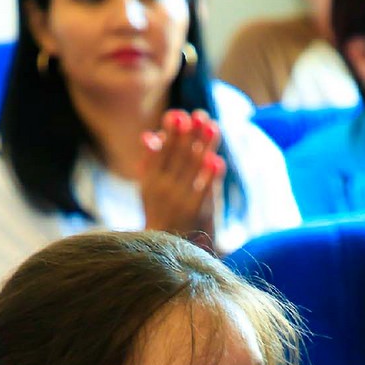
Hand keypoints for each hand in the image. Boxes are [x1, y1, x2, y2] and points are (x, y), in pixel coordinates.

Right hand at [139, 108, 224, 248]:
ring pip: (194, 168)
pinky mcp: (196, 213)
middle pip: (179, 156)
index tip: (180, 115)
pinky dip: (210, 175)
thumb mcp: (148, 188)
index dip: (171, 133)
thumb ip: (150, 161)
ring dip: (204, 146)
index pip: (161, 152)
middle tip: (201, 115)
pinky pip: (204, 190)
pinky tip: (217, 160)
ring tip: (214, 127)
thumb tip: (149, 135)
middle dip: (190, 134)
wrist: (165, 249)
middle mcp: (163, 190)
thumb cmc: (158, 212)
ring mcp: (179, 201)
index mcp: (149, 182)